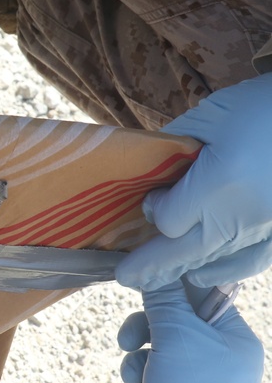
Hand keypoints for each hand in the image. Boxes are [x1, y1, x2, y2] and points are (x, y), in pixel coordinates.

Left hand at [116, 74, 271, 290]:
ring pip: (218, 260)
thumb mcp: (212, 115)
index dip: (155, 213)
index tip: (151, 199)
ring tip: (155, 278)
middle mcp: (245, 215)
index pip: (170, 219)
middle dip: (152, 264)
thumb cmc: (266, 104)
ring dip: (184, 269)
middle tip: (124, 276)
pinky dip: (228, 270)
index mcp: (221, 183)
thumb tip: (152, 171)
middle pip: (187, 251)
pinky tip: (206, 275)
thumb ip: (176, 147)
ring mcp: (271, 227)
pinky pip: (255, 259)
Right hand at [117, 280, 262, 382]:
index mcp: (232, 333)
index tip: (142, 280)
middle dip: (143, 326)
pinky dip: (139, 374)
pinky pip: (151, 367)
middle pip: (171, 317)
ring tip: (133, 373)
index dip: (169, 284)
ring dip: (136, 354)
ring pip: (155, 342)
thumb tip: (150, 268)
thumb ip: (162, 299)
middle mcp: (218, 350)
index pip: (199, 292)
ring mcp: (196, 373)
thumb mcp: (176, 336)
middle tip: (128, 338)